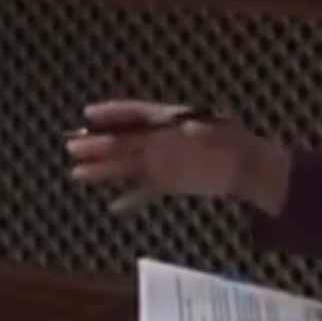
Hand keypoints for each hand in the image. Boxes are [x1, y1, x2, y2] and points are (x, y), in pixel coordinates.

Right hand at [64, 101, 284, 213]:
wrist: (248, 167)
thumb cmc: (236, 142)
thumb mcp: (225, 131)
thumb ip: (206, 129)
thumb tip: (189, 127)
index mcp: (169, 121)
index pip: (136, 114)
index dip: (112, 114)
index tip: (89, 115)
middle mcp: (159, 140)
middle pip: (123, 141)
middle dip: (98, 144)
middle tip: (73, 148)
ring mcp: (161, 162)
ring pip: (126, 166)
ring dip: (103, 170)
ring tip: (77, 174)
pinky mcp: (167, 182)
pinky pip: (144, 190)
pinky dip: (130, 198)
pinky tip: (114, 206)